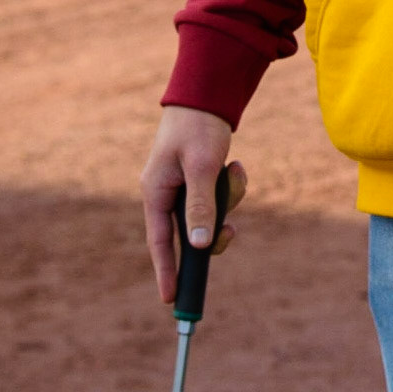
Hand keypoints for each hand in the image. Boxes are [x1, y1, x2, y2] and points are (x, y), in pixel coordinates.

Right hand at [140, 105, 246, 303]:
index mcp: (156, 191)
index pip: (158, 242)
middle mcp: (166, 193)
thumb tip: (201, 246)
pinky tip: (236, 164)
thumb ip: (200, 205)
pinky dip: (232, 186)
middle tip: (232, 229)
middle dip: (215, 228)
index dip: (166, 271)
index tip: (172, 299)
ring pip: (210, 213)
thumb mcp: (202, 167)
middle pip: (190, 232)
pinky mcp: (200, 179)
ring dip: (228, 198)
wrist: (207, 91)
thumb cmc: (199, 126)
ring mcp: (183, 186)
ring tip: (234, 169)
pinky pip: (219, 196)